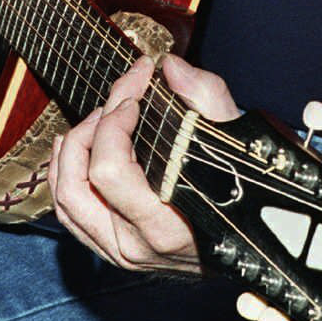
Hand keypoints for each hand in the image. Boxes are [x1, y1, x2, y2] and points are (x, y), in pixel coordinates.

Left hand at [49, 53, 237, 270]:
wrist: (257, 241)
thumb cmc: (248, 189)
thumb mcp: (238, 139)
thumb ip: (207, 97)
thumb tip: (171, 67)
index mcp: (168, 224)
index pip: (110, 170)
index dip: (114, 121)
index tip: (137, 90)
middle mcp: (138, 246)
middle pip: (79, 183)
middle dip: (90, 129)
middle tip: (118, 101)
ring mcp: (122, 253)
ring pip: (66, 201)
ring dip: (72, 152)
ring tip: (96, 119)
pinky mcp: (113, 252)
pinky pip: (70, 215)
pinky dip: (65, 177)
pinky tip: (76, 147)